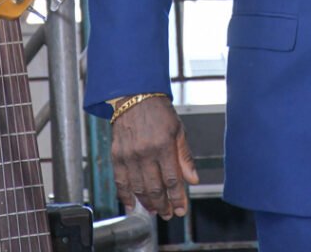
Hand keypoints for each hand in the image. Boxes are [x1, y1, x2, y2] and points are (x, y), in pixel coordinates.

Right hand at [111, 96, 198, 218]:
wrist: (134, 95)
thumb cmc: (158, 111)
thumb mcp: (178, 129)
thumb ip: (185, 156)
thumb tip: (193, 179)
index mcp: (163, 145)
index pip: (172, 180)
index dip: (177, 198)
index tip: (181, 209)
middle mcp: (145, 152)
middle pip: (154, 188)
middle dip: (163, 205)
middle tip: (168, 214)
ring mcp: (129, 155)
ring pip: (138, 188)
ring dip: (146, 203)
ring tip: (154, 211)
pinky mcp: (116, 155)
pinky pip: (120, 181)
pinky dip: (125, 196)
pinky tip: (131, 205)